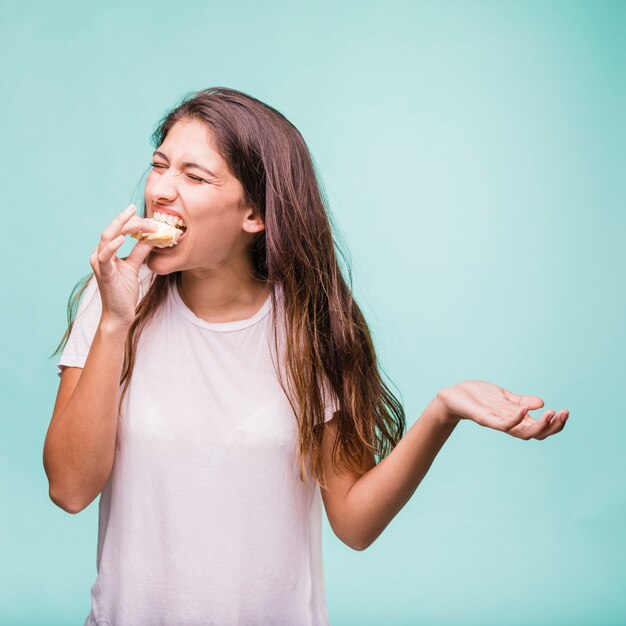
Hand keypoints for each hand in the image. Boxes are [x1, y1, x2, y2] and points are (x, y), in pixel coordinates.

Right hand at [89, 204, 157, 329]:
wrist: (120, 314)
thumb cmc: (124, 292)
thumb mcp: (134, 267)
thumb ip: (139, 252)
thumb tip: (150, 238)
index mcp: (106, 253)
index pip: (117, 231)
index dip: (132, 222)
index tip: (149, 219)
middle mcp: (99, 255)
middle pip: (111, 230)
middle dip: (127, 219)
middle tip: (140, 210)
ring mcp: (99, 264)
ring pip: (107, 237)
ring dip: (124, 227)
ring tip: (140, 222)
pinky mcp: (104, 274)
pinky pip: (104, 257)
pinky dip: (112, 246)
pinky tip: (123, 238)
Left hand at [437, 380, 569, 439]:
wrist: (452, 396)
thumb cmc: (477, 397)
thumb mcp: (503, 396)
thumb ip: (521, 400)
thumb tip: (542, 403)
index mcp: (515, 419)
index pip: (539, 427)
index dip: (554, 423)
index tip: (566, 412)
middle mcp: (508, 424)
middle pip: (536, 434)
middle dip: (553, 426)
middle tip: (563, 414)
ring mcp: (497, 423)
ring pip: (522, 433)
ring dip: (539, 426)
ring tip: (550, 413)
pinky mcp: (485, 419)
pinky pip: (503, 424)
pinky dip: (515, 419)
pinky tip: (525, 409)